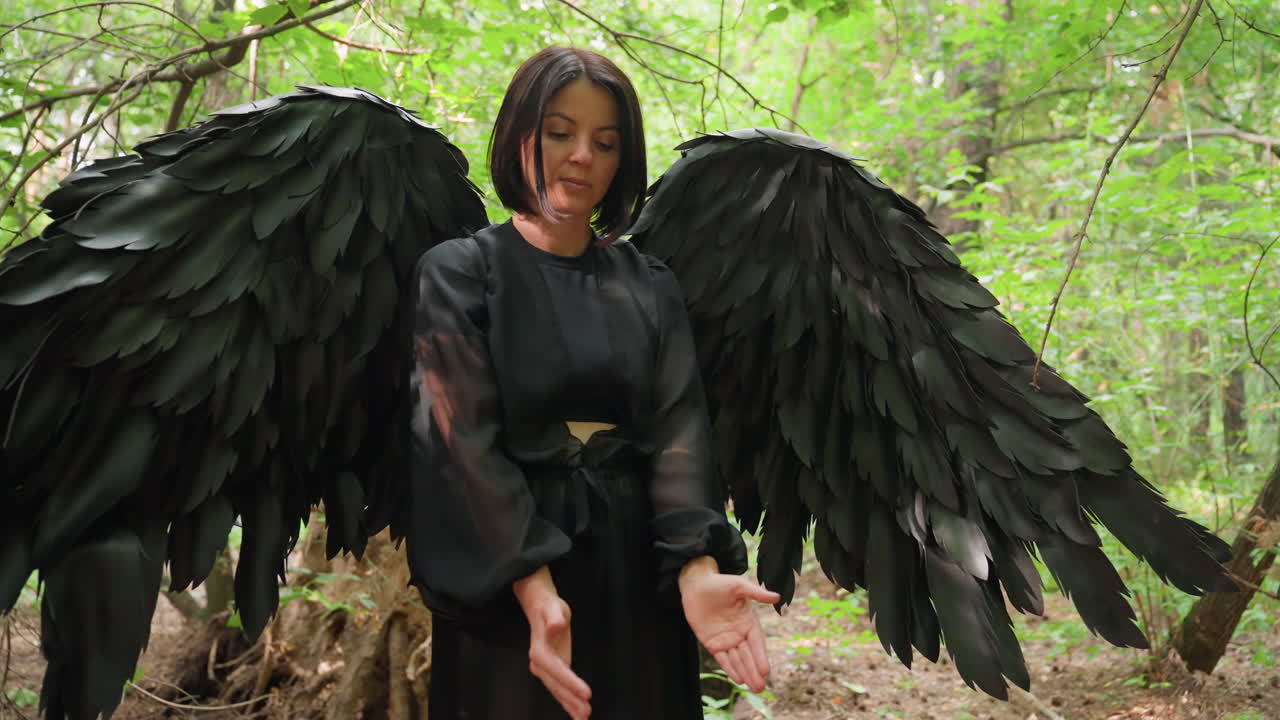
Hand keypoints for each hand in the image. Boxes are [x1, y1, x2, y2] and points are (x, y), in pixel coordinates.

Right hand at [514, 568, 591, 718]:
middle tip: (587, 712)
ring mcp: (545, 670)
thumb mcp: (553, 607)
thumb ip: (554, 617)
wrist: (540, 608)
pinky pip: (560, 690)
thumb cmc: (548, 607)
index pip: (557, 670)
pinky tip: (577, 713)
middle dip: (572, 700)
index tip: (586, 693)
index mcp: (540, 651)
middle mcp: (540, 664)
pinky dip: (568, 703)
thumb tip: (555, 626)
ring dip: (570, 706)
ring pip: (558, 692)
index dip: (571, 683)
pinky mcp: (552, 672)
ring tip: (584, 718)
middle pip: (557, 686)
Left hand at [679, 557, 780, 692]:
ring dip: (746, 673)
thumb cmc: (720, 583)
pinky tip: (738, 680)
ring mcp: (726, 640)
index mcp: (749, 622)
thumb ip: (756, 593)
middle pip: (749, 655)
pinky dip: (730, 669)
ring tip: (754, 688)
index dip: (761, 657)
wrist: (696, 585)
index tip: (766, 671)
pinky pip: (723, 659)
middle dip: (755, 671)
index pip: (757, 643)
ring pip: (738, 660)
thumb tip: (776, 597)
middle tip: (761, 687)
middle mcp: (739, 633)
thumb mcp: (739, 586)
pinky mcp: (712, 643)